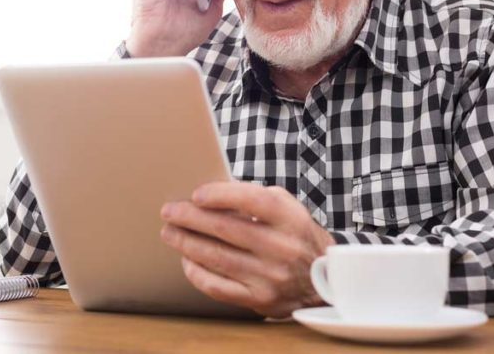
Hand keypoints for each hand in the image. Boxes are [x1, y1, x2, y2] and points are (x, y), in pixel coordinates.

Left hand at [159, 181, 334, 317]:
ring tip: (170, 232)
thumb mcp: (288, 209)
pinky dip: (197, 272)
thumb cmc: (295, 235)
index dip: (221, 196)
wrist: (324, 281)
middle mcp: (282, 249)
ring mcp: (271, 277)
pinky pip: (218, 287)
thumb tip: (209, 195)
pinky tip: (187, 260)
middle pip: (227, 229)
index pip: (253, 201)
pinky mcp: (260, 300)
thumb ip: (254, 198)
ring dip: (187, 243)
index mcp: (291, 219)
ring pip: (218, 258)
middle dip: (191, 218)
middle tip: (169, 211)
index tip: (196, 194)